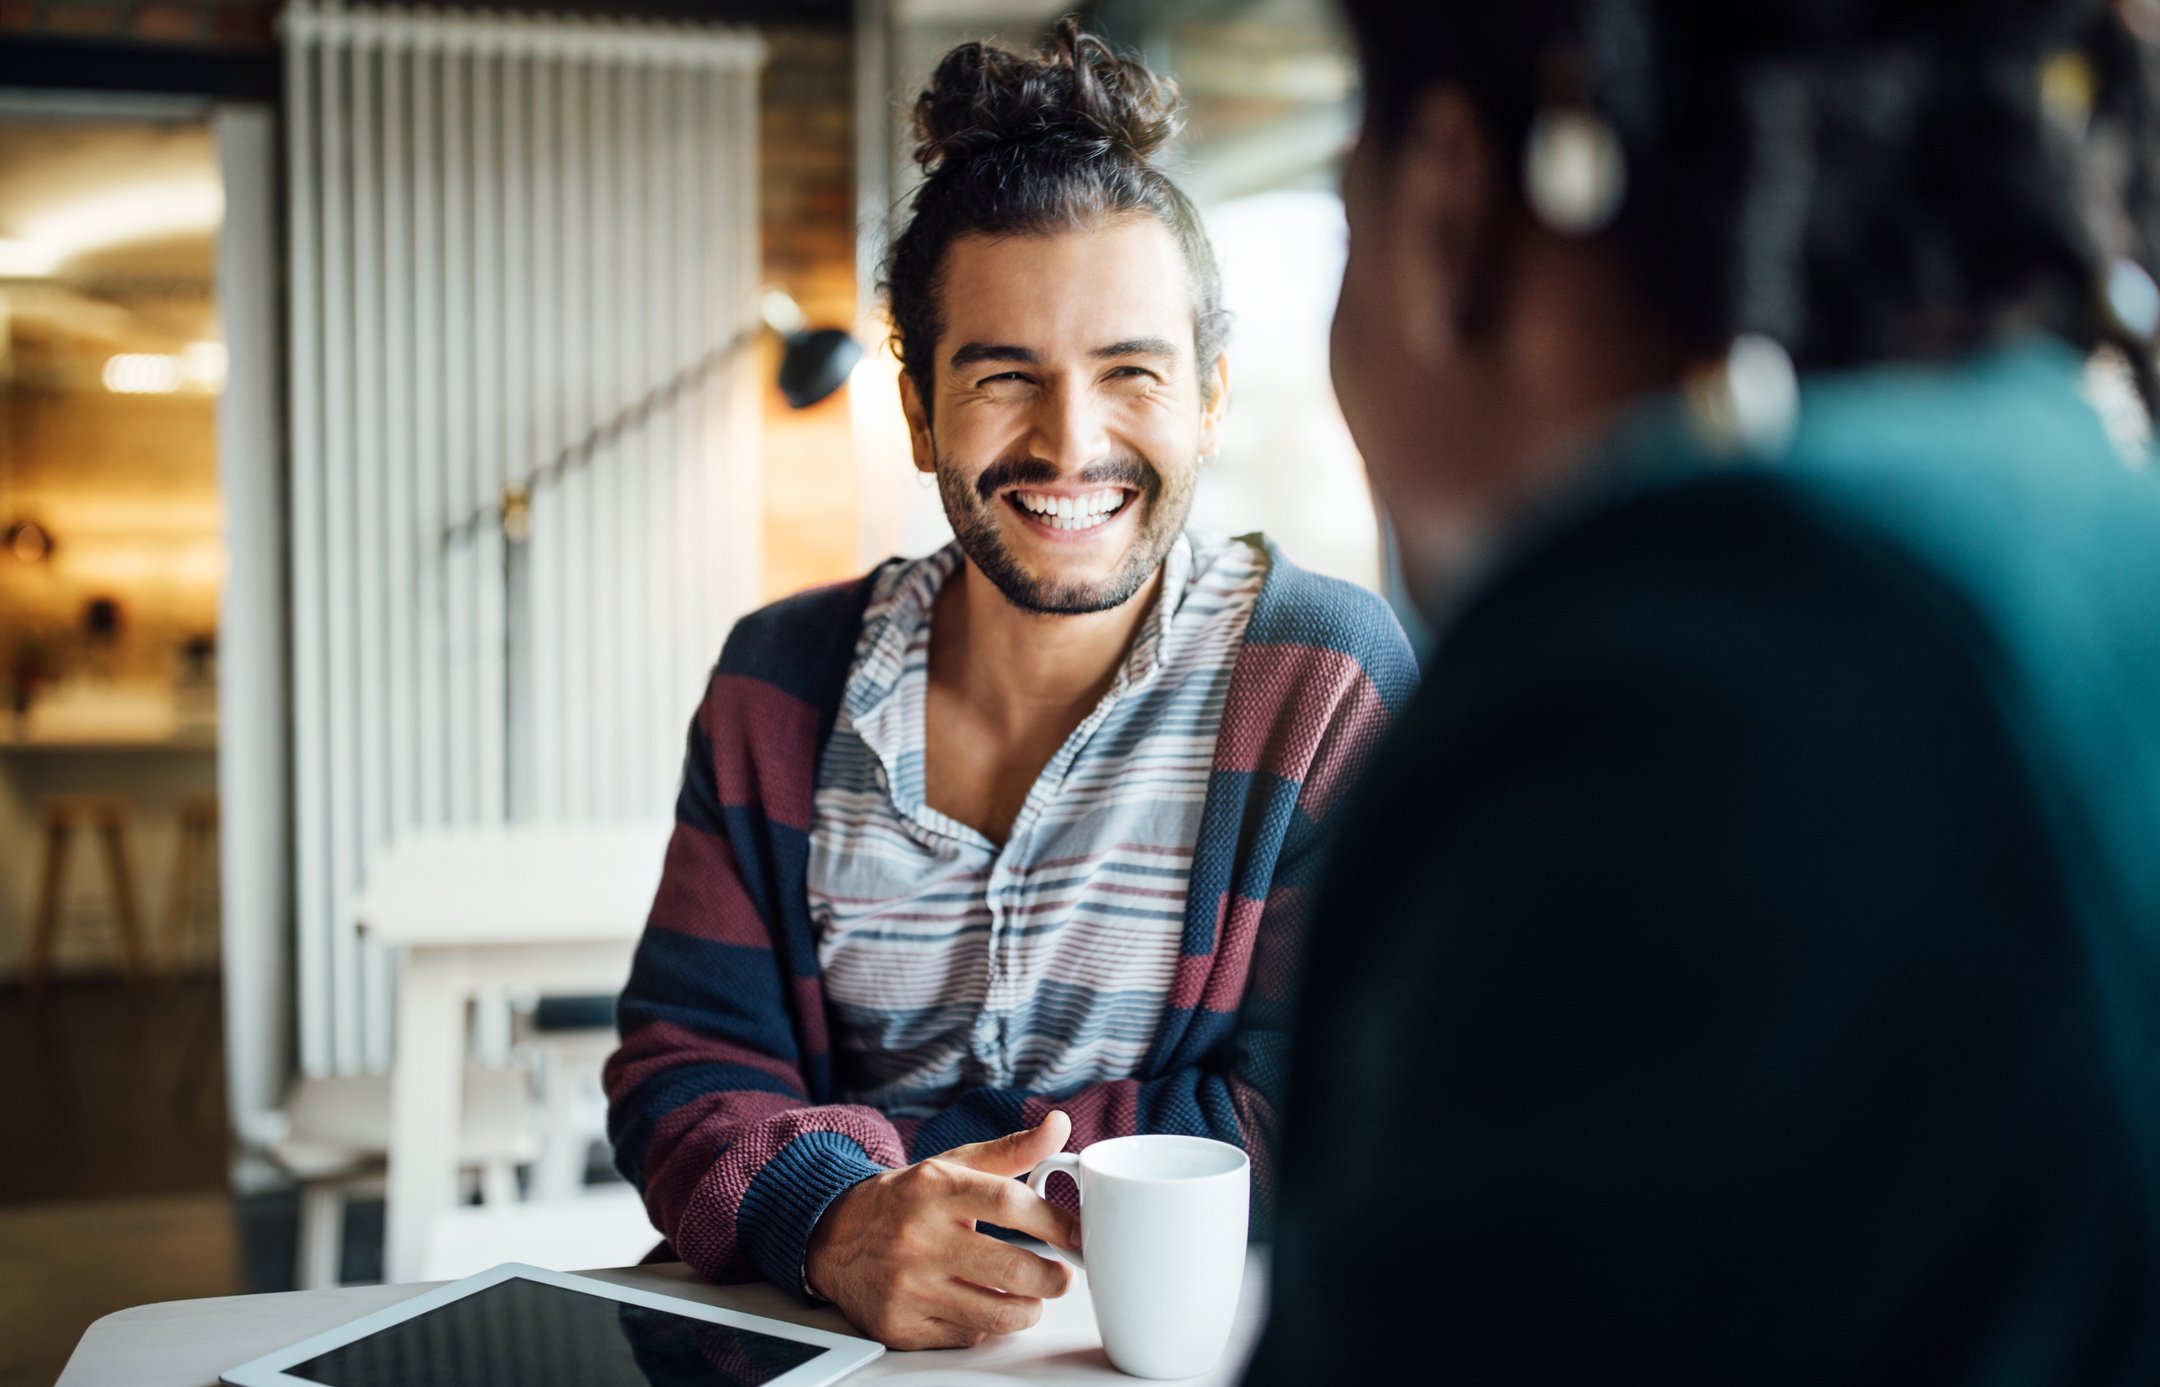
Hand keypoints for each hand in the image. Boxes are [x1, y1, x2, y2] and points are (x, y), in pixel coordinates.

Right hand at [804, 1110, 1080, 1348]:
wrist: (834, 1236)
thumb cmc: (907, 1200)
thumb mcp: (954, 1165)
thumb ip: (1012, 1150)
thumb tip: (1060, 1124)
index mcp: (936, 1189)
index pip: (1010, 1203)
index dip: (1056, 1222)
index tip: (1077, 1235)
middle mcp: (919, 1238)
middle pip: (1011, 1268)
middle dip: (1053, 1278)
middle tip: (1063, 1277)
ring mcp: (908, 1286)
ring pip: (995, 1313)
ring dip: (1028, 1309)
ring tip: (1033, 1297)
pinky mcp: (901, 1326)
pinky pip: (967, 1334)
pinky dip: (987, 1324)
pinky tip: (986, 1306)